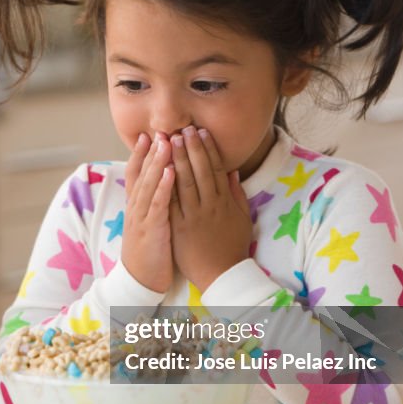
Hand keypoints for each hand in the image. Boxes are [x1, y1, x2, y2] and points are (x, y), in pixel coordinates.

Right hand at [121, 132, 175, 293]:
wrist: (140, 281)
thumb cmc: (150, 251)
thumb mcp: (149, 222)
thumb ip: (155, 202)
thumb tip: (162, 184)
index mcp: (137, 205)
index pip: (136, 173)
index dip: (140, 154)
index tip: (148, 134)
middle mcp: (136, 207)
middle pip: (142, 173)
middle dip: (151, 151)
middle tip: (160, 130)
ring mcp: (142, 218)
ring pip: (148, 185)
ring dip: (157, 162)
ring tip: (166, 143)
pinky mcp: (151, 230)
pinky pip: (158, 205)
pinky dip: (162, 187)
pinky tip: (170, 172)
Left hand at [169, 127, 251, 292]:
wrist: (222, 275)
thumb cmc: (232, 247)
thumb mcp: (242, 219)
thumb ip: (238, 194)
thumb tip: (233, 172)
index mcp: (225, 202)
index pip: (216, 169)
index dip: (208, 149)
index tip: (201, 132)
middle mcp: (210, 205)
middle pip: (200, 171)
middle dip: (190, 148)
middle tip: (183, 128)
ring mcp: (193, 216)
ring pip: (185, 182)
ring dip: (177, 159)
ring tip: (171, 140)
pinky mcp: (179, 227)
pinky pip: (171, 202)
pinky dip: (166, 184)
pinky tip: (160, 168)